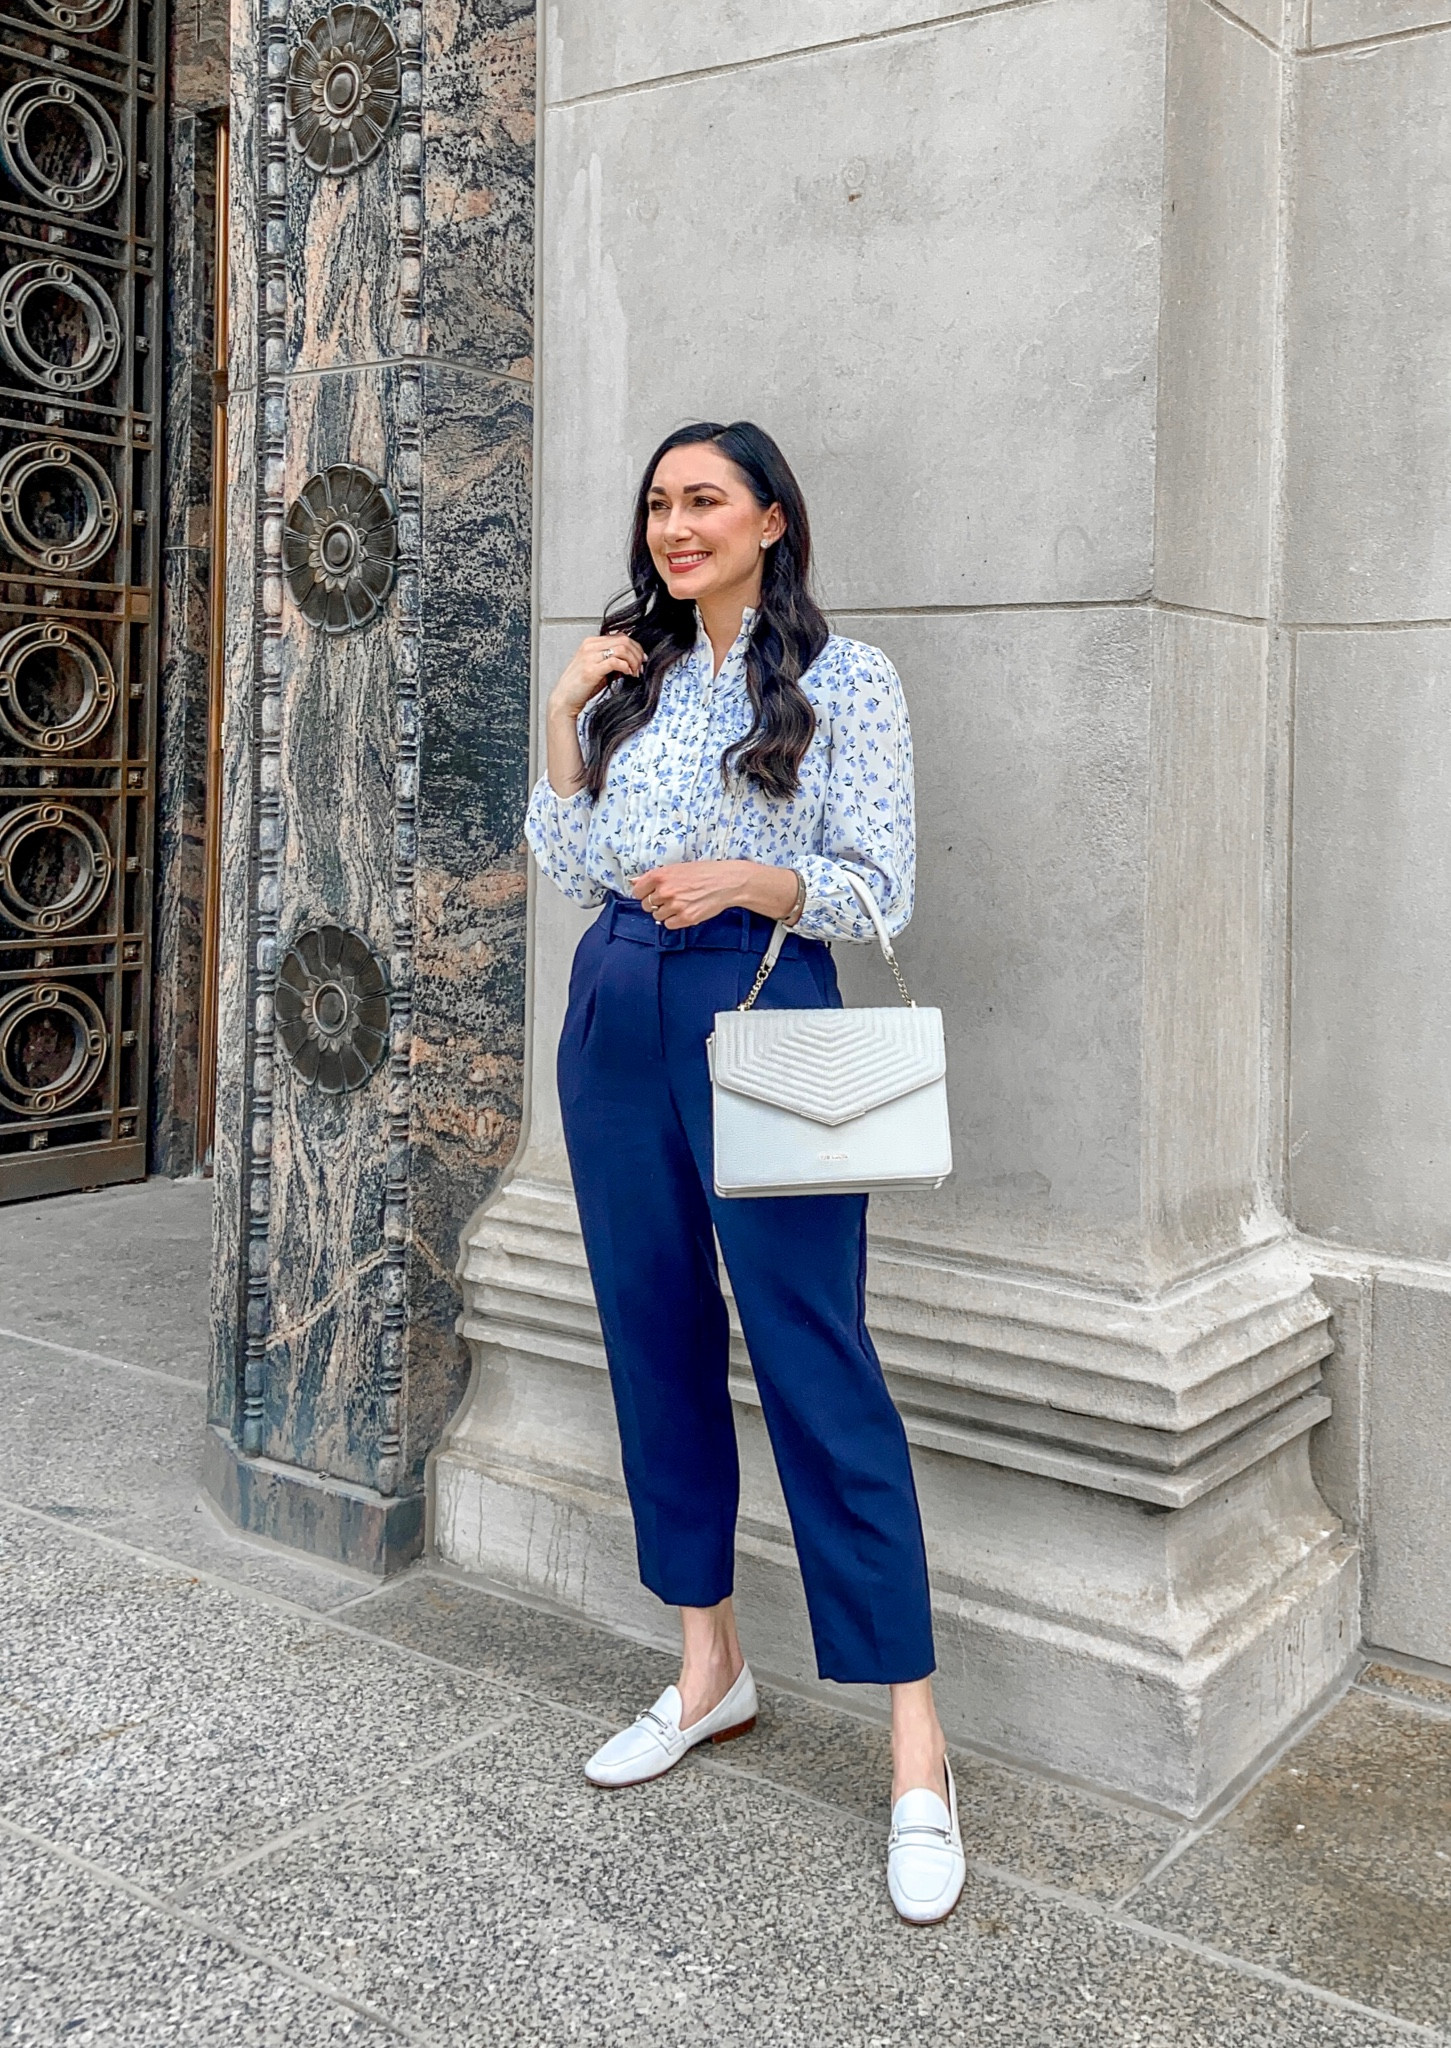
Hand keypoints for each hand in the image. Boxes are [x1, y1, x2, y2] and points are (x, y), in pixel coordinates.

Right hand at [548, 633, 645, 720]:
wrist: (564, 700)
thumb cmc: (580, 686)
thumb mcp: (597, 668)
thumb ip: (611, 661)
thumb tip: (631, 661)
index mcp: (591, 643)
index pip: (621, 636)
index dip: (635, 647)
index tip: (641, 659)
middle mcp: (590, 646)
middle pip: (624, 640)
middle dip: (637, 653)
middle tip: (641, 667)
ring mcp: (590, 657)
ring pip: (622, 649)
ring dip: (634, 661)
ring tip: (635, 673)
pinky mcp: (591, 670)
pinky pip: (615, 661)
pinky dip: (626, 667)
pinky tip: (628, 674)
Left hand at [632, 860, 798, 929]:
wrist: (727, 882)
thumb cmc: (704, 872)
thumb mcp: (677, 868)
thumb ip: (654, 877)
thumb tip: (634, 881)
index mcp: (660, 876)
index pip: (637, 891)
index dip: (643, 893)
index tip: (650, 893)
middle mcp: (665, 891)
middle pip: (646, 905)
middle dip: (655, 903)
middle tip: (670, 898)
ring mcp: (675, 906)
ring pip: (657, 915)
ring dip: (666, 912)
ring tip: (681, 903)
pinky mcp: (685, 918)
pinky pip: (669, 925)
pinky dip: (675, 921)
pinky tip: (685, 911)